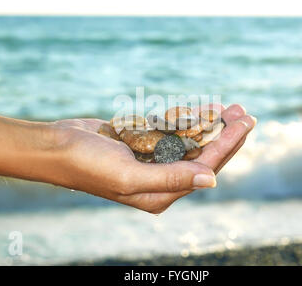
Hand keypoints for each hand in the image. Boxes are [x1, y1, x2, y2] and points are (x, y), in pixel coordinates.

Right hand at [49, 104, 255, 213]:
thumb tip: (210, 181)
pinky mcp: (143, 144)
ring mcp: (152, 161)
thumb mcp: (129, 176)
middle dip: (225, 135)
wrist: (55, 147)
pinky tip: (201, 108)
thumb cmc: (87, 164)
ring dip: (208, 124)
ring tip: (228, 107)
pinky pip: (172, 131)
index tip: (246, 123)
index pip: (204, 168)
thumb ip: (170, 178)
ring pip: (190, 142)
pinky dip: (186, 119)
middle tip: (244, 112)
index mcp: (160, 194)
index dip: (228, 144)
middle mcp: (160, 180)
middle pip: (203, 156)